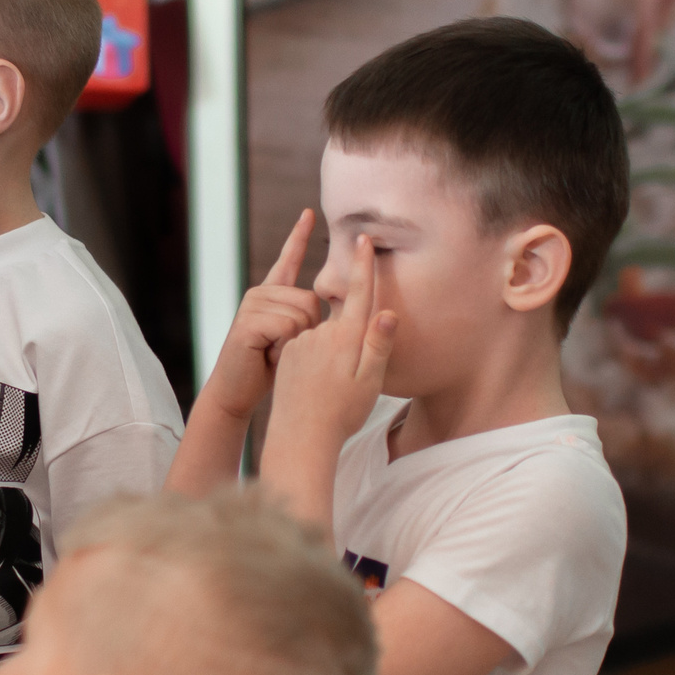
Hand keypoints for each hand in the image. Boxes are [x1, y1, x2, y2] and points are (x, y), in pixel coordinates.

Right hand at [199, 208, 323, 423]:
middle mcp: (260, 293)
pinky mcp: (248, 322)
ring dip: (296, 341)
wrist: (235, 391)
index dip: (298, 236)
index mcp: (271, 295)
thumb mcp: (291, 338)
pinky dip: (284, 347)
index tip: (308, 214)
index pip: (287, 259)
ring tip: (273, 352)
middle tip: (282, 348)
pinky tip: (266, 354)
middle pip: (310, 299)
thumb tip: (322, 302)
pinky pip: (288, 327)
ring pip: (302, 314)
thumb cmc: (266, 368)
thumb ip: (304, 317)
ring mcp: (251, 305)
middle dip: (308, 330)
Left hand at [267, 234, 397, 455]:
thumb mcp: (370, 381)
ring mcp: (301, 341)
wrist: (300, 437)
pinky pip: (306, 348)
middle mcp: (321, 333)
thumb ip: (378, 345)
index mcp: (345, 337)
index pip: (358, 293)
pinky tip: (314, 386)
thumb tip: (388, 312)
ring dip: (332, 354)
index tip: (362, 237)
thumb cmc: (342, 413)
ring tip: (332, 390)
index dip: (363, 265)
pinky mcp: (286, 352)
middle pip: (343, 321)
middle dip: (350, 339)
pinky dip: (314, 362)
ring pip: (324, 337)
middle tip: (350, 380)